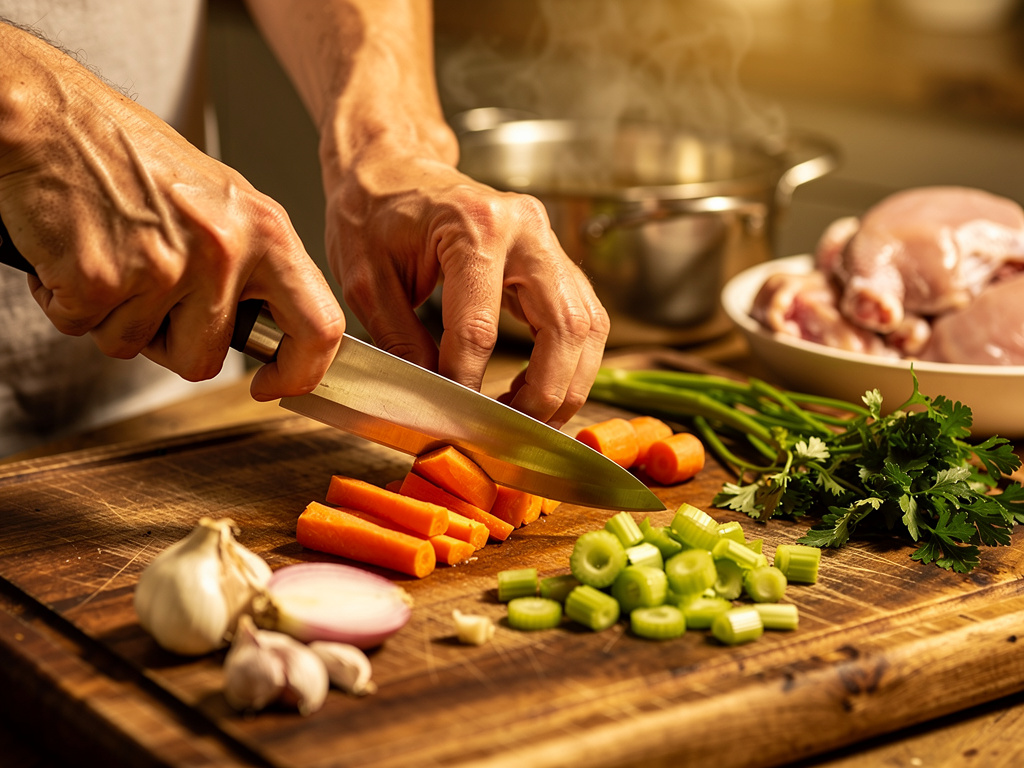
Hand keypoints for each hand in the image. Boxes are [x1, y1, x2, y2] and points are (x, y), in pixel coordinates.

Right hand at [0, 23, 344, 400]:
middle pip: (204, 359)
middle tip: (146, 296)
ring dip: (111, 316)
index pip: (319, 326)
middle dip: (167, 344)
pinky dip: (65, 301)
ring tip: (109, 254)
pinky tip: (73, 251)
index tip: (273, 385)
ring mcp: (164, 266)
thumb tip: (275, 329)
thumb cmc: (133, 158)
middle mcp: (224, 250)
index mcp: (266, 231)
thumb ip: (253, 265)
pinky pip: (81, 327)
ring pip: (134, 347)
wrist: (54, 117)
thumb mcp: (224, 203)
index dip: (299, 372)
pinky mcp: (102, 277)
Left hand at [324, 150, 609, 427]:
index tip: (450, 417)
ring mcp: (548, 241)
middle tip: (511, 432)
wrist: (394, 166)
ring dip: (567, 383)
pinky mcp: (555, 258)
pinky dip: (571, 363)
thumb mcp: (366, 279)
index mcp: (473, 227)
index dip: (464, 384)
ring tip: (528, 417)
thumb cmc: (373, 212)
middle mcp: (525, 229)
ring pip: (588, 327)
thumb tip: (435, 401)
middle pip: (563, 328)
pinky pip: (584, 318)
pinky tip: (540, 388)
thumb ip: (400, 341)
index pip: (478, 329)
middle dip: (543, 393)